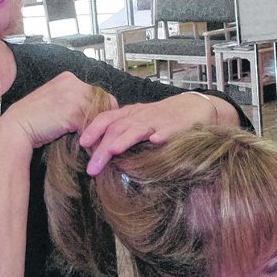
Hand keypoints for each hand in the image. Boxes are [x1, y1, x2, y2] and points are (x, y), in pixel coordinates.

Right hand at [0, 72, 116, 147]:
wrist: (16, 128)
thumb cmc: (34, 120)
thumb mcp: (56, 102)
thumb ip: (74, 102)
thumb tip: (95, 114)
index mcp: (68, 78)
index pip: (98, 92)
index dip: (101, 110)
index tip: (100, 125)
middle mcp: (73, 83)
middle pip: (103, 101)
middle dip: (104, 121)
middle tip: (103, 138)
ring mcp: (73, 96)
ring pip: (99, 115)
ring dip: (99, 132)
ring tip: (99, 146)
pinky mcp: (73, 112)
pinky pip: (92, 126)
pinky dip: (92, 140)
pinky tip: (91, 150)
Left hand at [79, 91, 224, 175]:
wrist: (195, 107)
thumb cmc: (163, 117)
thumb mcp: (138, 120)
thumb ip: (121, 131)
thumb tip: (99, 151)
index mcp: (130, 114)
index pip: (106, 119)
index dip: (93, 130)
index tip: (81, 144)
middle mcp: (141, 116)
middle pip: (117, 129)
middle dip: (103, 149)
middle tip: (92, 169)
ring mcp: (158, 121)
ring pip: (138, 129)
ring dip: (125, 140)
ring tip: (113, 151)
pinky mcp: (177, 126)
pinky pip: (169, 130)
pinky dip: (162, 135)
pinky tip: (156, 142)